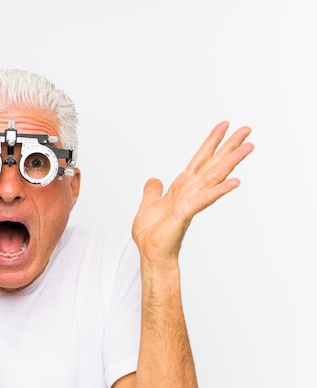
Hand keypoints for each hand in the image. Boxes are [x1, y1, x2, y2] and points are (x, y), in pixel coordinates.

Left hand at [132, 121, 253, 265]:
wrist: (150, 252)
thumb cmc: (152, 234)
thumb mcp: (148, 204)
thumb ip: (153, 191)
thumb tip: (154, 179)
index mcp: (182, 187)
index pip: (199, 159)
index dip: (211, 142)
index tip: (224, 125)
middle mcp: (190, 191)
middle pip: (213, 164)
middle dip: (229, 146)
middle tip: (247, 129)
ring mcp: (191, 201)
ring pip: (214, 177)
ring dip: (231, 162)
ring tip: (248, 147)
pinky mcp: (186, 213)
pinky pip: (205, 199)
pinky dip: (219, 190)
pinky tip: (235, 182)